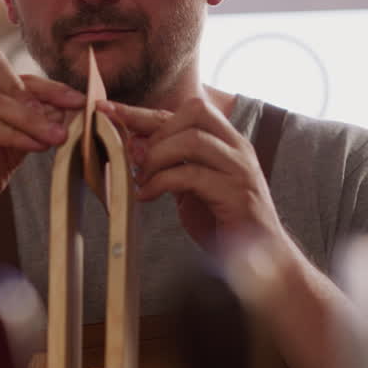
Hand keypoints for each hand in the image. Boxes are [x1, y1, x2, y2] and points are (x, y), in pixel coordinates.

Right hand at [0, 46, 84, 253]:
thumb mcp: (10, 146)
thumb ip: (31, 126)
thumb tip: (66, 110)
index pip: (11, 71)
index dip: (47, 83)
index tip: (78, 99)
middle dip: (33, 88)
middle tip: (64, 112)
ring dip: (31, 119)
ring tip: (56, 137)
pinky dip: (14, 135)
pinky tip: (35, 146)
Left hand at [97, 96, 284, 248]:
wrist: (260, 258)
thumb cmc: (220, 220)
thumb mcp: (189, 184)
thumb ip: (169, 162)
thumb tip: (132, 142)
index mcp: (227, 140)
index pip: (183, 110)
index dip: (143, 110)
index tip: (107, 109)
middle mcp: (237, 147)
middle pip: (193, 111)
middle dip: (155, 130)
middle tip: (134, 158)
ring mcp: (240, 169)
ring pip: (192, 140)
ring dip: (156, 157)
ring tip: (140, 179)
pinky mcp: (236, 194)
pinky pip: (191, 176)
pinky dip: (160, 183)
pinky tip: (146, 196)